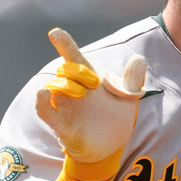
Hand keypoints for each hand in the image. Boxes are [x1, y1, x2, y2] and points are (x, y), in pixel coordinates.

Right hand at [35, 28, 146, 164]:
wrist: (111, 147)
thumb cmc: (116, 119)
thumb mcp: (128, 98)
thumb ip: (131, 79)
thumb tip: (139, 58)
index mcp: (88, 80)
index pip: (74, 57)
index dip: (65, 44)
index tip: (56, 33)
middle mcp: (73, 90)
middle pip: (64, 70)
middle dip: (76, 71)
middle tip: (94, 83)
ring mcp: (65, 106)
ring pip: (53, 87)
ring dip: (65, 85)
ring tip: (82, 93)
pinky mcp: (61, 124)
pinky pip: (44, 111)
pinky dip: (41, 102)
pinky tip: (42, 94)